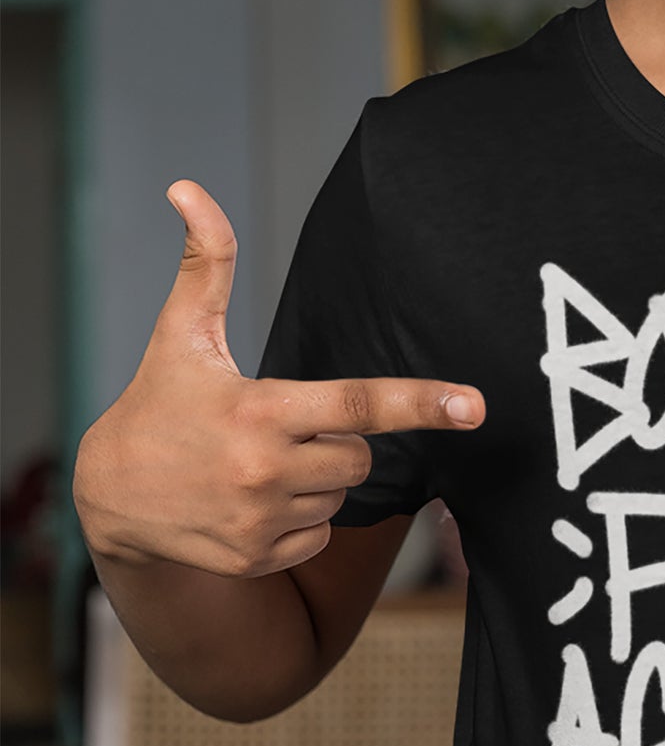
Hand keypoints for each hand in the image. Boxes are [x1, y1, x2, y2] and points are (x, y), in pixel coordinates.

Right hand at [73, 178, 485, 576]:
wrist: (107, 498)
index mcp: (259, 410)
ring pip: (342, 492)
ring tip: (253, 465)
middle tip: (278, 430)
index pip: (358, 404)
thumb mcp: (180, 335)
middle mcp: (264, 470)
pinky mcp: (259, 558)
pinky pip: (320, 533)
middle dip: (337, 440)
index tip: (477, 406)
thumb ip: (204, 263)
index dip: (422, 401)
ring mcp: (262, 520)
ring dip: (315, 478)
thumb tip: (189, 188)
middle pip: (361, 454)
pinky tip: (250, 503)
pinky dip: (299, 519)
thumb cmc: (156, 405)